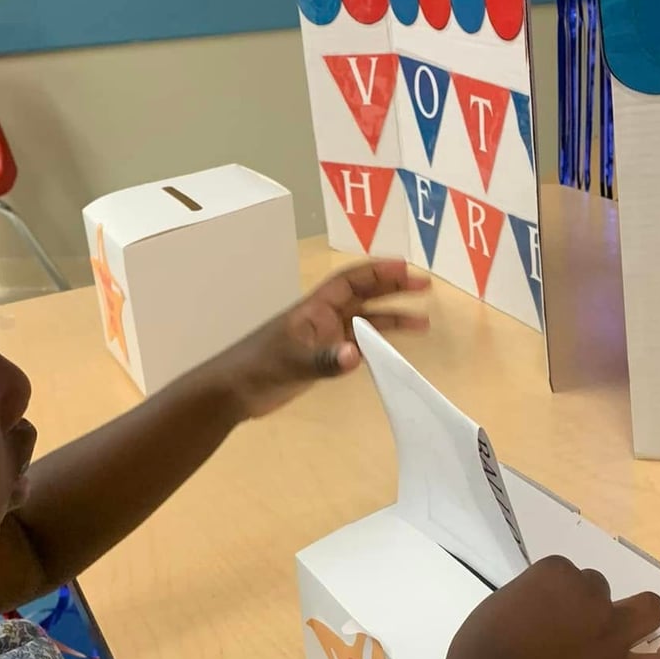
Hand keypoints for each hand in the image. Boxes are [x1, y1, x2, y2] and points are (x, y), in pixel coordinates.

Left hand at [214, 260, 429, 419]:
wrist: (234, 391)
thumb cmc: (258, 368)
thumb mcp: (291, 363)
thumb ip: (324, 360)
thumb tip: (356, 355)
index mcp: (314, 308)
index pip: (351, 281)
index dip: (378, 271)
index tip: (406, 267)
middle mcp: (323, 317)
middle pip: (364, 295)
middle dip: (393, 287)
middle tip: (425, 285)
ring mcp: (325, 337)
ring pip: (365, 321)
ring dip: (392, 318)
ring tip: (424, 322)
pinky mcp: (324, 358)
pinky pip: (358, 344)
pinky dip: (378, 344)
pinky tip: (395, 350)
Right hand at [443, 556, 659, 658]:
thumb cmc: (478, 650)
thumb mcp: (497, 606)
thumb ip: (527, 602)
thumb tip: (539, 617)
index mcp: (554, 573)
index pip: (565, 573)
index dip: (554, 595)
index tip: (541, 613)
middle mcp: (589, 595)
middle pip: (599, 587)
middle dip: (587, 603)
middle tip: (567, 629)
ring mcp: (610, 633)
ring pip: (647, 609)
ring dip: (638, 615)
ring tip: (626, 630)